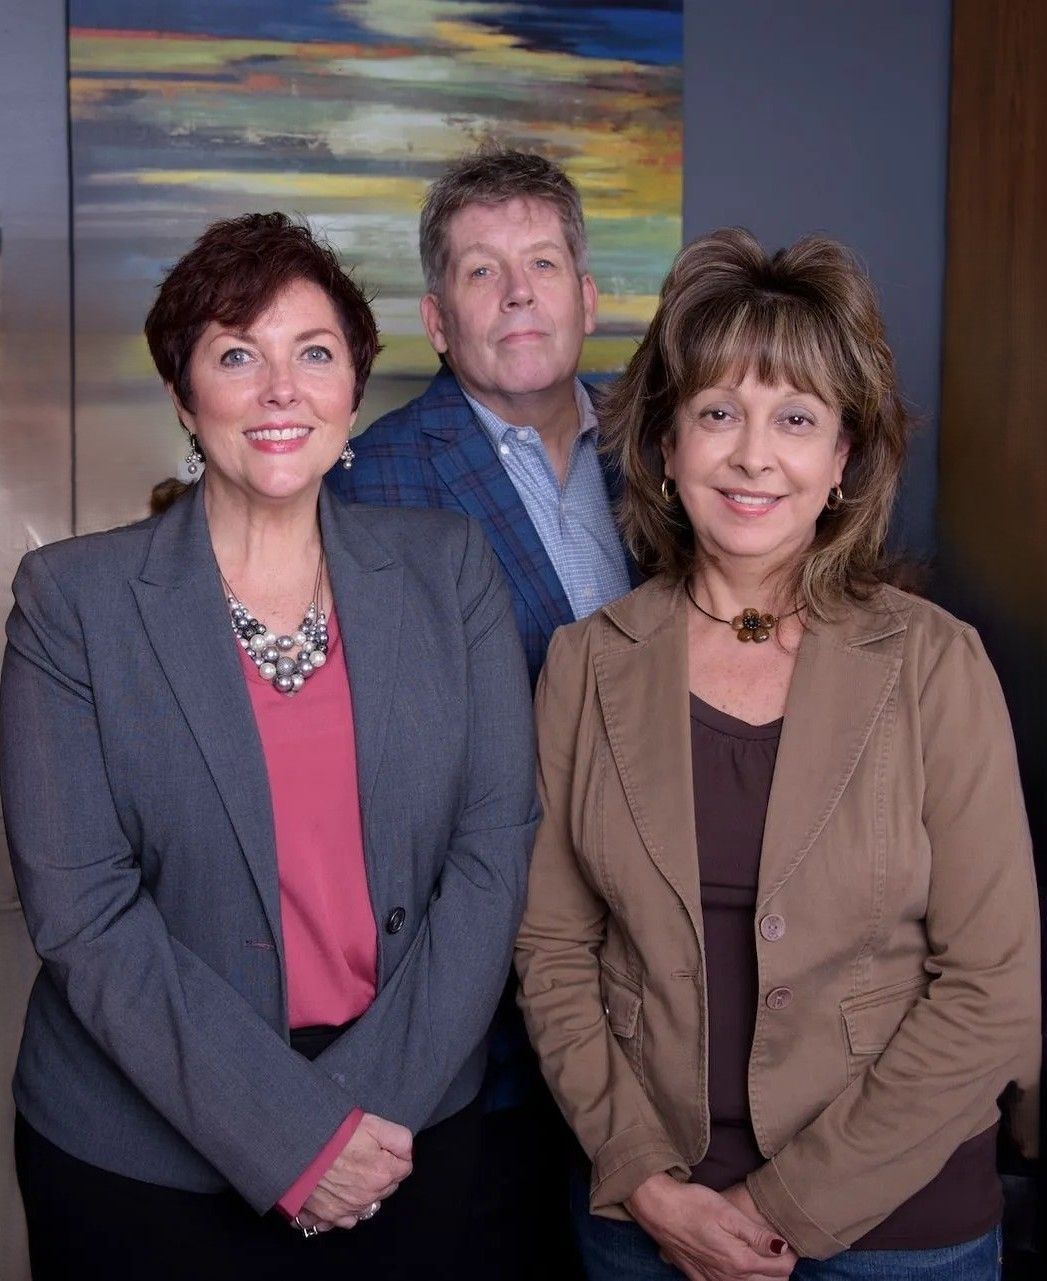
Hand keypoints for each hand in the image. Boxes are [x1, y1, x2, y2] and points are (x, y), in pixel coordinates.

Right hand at [300, 1113, 412, 1229]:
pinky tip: (336, 1193)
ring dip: (363, 1192)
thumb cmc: (336, 1133)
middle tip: (363, 1155)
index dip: (394, 1154)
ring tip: (349, 1173)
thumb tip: (407, 1153)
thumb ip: (399, 1138)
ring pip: (366, 1203)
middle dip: (381, 1173)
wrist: (298, 1148)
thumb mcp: (374, 1124)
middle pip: (386, 1187)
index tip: (379, 1146)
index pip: (404, 1168)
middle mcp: (367, 1197)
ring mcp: (347, 1210)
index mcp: (383, 1174)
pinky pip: (344, 1219)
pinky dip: (343, 1210)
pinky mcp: (327, 1216)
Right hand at [626, 1173, 795, 1280]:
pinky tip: (739, 1265)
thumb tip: (783, 1247)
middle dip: (780, 1268)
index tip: (787, 1238)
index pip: (782, 1268)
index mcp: (740, 1260)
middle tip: (777, 1246)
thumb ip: (756, 1235)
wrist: (658, 1210)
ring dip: (764, 1276)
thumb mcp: (727, 1213)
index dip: (790, 1253)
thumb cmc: (693, 1205)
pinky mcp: (701, 1279)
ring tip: (762, 1254)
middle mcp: (729, 1278)